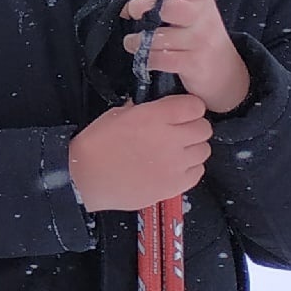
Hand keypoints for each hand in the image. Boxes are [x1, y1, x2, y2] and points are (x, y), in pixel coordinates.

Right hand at [69, 96, 212, 211]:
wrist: (86, 180)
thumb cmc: (95, 146)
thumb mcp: (114, 116)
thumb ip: (142, 111)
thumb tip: (156, 110)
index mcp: (153, 117)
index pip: (194, 106)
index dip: (188, 107)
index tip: (181, 111)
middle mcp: (170, 139)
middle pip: (204, 128)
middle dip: (193, 126)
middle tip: (178, 131)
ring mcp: (176, 164)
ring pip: (204, 150)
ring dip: (192, 148)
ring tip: (175, 150)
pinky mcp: (176, 185)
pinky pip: (198, 171)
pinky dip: (190, 167)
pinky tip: (173, 166)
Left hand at [126, 0, 249, 114]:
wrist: (226, 71)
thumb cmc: (198, 35)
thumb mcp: (192, 12)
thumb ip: (166, 3)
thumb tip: (128, 7)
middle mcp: (202, 16)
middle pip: (169, 6)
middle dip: (142, 6)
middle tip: (131, 12)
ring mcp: (199, 41)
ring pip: (158, 37)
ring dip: (137, 40)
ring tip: (134, 42)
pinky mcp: (194, 63)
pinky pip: (159, 59)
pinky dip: (145, 58)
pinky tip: (144, 57)